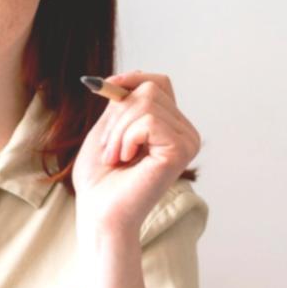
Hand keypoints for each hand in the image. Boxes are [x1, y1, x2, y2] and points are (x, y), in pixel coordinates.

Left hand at [71, 72, 200, 237]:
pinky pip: (149, 121)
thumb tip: (128, 74)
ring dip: (118, 130)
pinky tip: (125, 160)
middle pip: (150, 89)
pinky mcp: (181, 151)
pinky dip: (126, 138)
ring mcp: (187, 141)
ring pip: (146, 103)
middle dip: (117, 114)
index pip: (158, 82)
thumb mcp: (108, 129)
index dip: (130, 79)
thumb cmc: (100, 179)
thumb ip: (122, 103)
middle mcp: (186, 133)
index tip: (103, 87)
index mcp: (171, 126)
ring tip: (116, 157)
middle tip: (110, 149)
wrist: (99, 213)